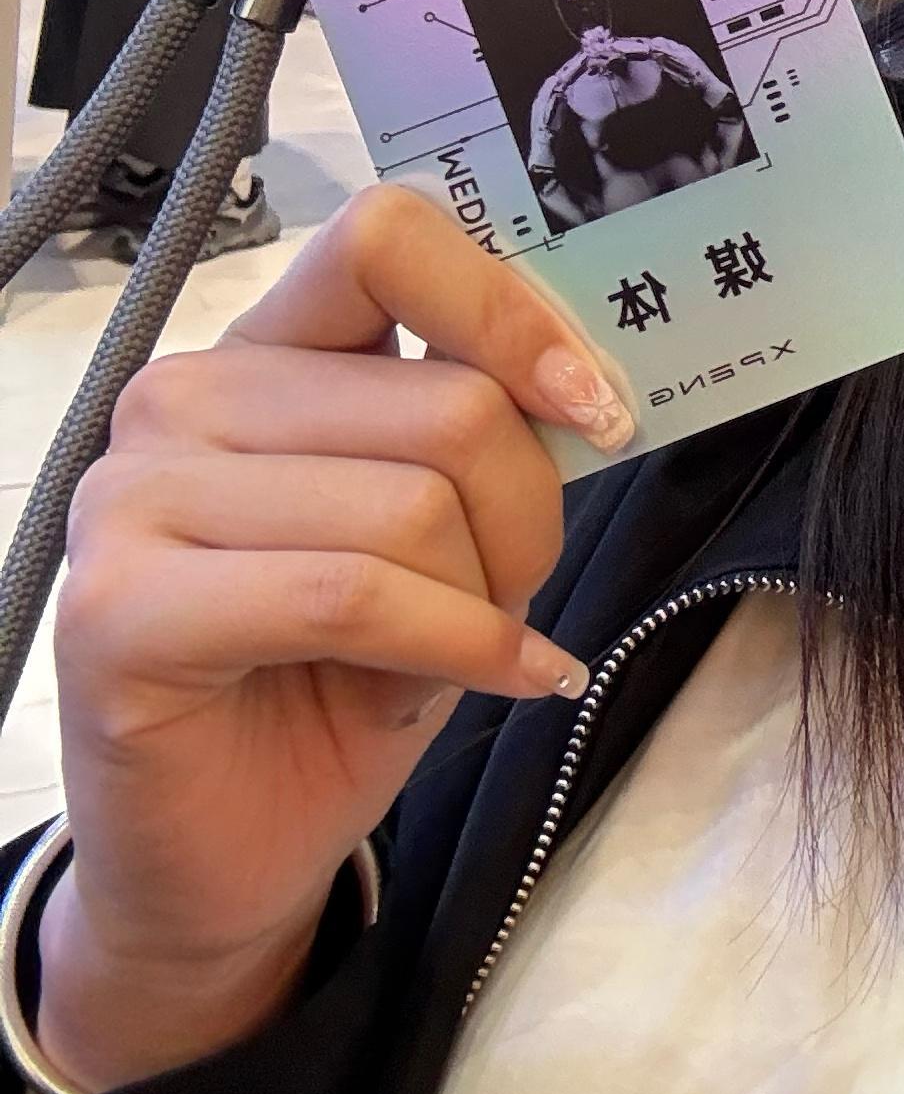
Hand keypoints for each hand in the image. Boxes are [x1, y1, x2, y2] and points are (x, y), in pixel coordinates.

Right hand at [38, 189, 632, 1093]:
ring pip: (412, 505)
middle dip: (527, 518)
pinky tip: (498, 679)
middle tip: (514, 593)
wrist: (232, 854)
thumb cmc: (346, 681)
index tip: (592, 408)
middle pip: (446, 402)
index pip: (388, 239)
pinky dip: (457, 648)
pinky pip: (353, 595)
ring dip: (486, 599)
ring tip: (464, 650)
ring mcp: (133, 498)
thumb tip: (588, 386)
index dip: (510, 312)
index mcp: (264, 353)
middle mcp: (183, 398)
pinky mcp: (121, 609)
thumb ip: (479, 434)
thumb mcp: (441, 534)